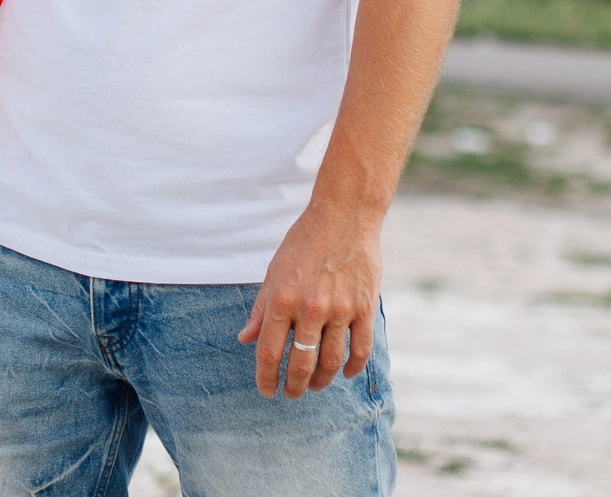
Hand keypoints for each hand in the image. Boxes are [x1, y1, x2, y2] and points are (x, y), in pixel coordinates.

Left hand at [237, 200, 380, 398]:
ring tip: (314, 386)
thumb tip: (245, 339)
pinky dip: (352, 368)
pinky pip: (359, 350)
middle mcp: (310, 308)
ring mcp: (340, 310)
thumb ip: (261, 309)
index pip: (268, 352)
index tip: (266, 391)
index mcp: (282, 299)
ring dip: (320, 381)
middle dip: (293, 386)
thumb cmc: (304, 242)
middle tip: (291, 394)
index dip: (265, 378)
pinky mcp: (364, 308)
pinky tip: (344, 373)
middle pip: (300, 364)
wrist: (344, 216)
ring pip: (330, 362)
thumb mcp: (274, 272)